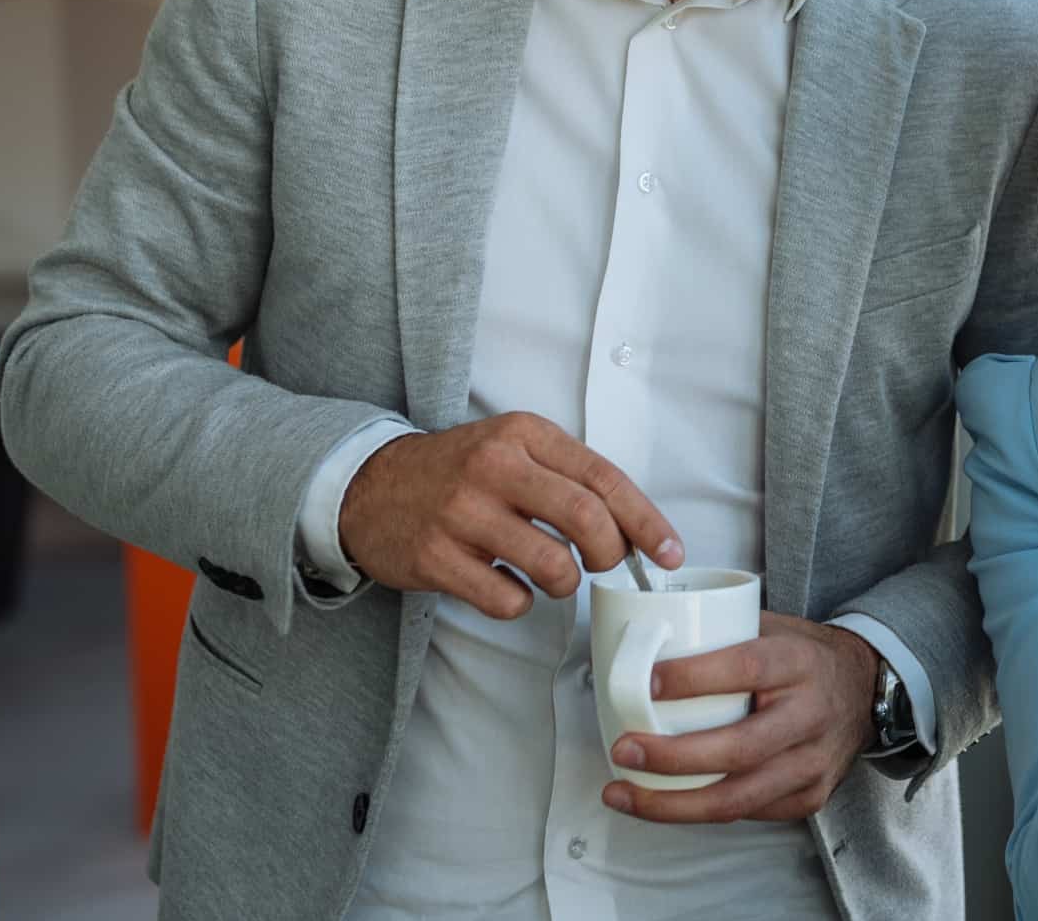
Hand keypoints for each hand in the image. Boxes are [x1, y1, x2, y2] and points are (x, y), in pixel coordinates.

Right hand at [338, 412, 681, 618]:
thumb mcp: (513, 449)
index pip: (604, 477)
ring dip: (565, 583)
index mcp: (524, 434)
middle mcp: (493, 466)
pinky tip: (505, 586)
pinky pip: (505, 599)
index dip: (645, 520)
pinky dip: (518, 603)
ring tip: (552, 576)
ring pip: (551, 565)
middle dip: (610, 553)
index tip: (670, 552)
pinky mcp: (434, 557)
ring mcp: (460, 513)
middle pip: (585, 518)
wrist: (367, 487)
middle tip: (604, 565)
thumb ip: (568, 477)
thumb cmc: (459, 473)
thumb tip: (634, 528)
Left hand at [601, 615, 881, 821]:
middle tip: (623, 751)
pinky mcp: (809, 797)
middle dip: (671, 757)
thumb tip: (646, 642)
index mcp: (799, 663)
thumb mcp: (774, 629)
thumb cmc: (805, 659)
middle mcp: (811, 715)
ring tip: (624, 794)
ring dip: (672, 803)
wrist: (864, 689)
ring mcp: (813, 763)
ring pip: (737, 798)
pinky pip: (746, 813)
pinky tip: (663, 802)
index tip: (646, 684)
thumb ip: (722, 633)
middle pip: (738, 748)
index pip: (746, 669)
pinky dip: (697, 811)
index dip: (693, 678)